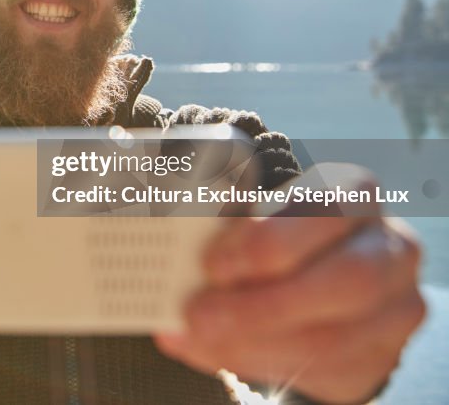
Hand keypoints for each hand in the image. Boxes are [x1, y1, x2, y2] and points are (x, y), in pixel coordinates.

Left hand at [153, 164, 425, 403]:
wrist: (318, 276)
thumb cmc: (274, 231)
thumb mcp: (252, 212)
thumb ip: (219, 224)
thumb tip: (167, 254)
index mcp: (354, 193)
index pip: (326, 207)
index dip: (268, 240)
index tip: (211, 265)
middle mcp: (388, 248)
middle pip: (346, 278)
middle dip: (264, 304)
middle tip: (199, 314)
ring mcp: (395, 306)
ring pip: (334, 336)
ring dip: (254, 342)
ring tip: (199, 336)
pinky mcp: (380, 354)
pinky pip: (325, 370)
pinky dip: (260, 363)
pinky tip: (220, 351)